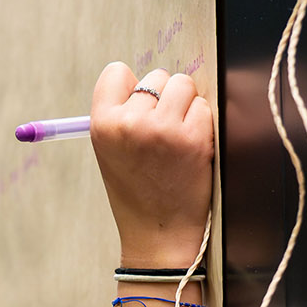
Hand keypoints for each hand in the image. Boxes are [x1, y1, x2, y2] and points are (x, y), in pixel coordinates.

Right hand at [89, 62, 213, 267]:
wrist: (160, 234)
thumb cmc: (137, 193)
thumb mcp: (110, 153)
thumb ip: (121, 113)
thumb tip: (148, 79)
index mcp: (102, 125)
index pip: (117, 72)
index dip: (131, 89)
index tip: (138, 110)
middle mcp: (130, 123)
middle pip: (156, 75)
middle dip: (162, 99)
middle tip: (160, 136)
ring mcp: (163, 129)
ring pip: (182, 84)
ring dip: (185, 106)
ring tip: (176, 139)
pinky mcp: (194, 138)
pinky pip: (204, 106)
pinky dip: (202, 123)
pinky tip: (191, 149)